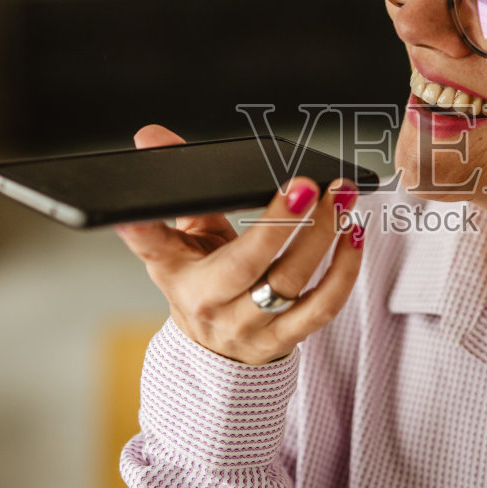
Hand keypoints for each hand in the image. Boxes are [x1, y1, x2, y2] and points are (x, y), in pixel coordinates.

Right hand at [114, 125, 363, 365]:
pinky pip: (322, 306)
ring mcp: (246, 325)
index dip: (140, 229)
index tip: (134, 209)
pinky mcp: (282, 339)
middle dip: (278, 223)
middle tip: (306, 185)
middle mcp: (208, 301)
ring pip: (290, 282)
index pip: (152, 245)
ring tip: (341, 197)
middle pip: (244, 264)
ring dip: (322, 235)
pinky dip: (343, 271)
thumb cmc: (202, 281)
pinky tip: (353, 235)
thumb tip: (151, 135)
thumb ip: (177, 187)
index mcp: (173, 270)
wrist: (214, 351)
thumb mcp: (181, 237)